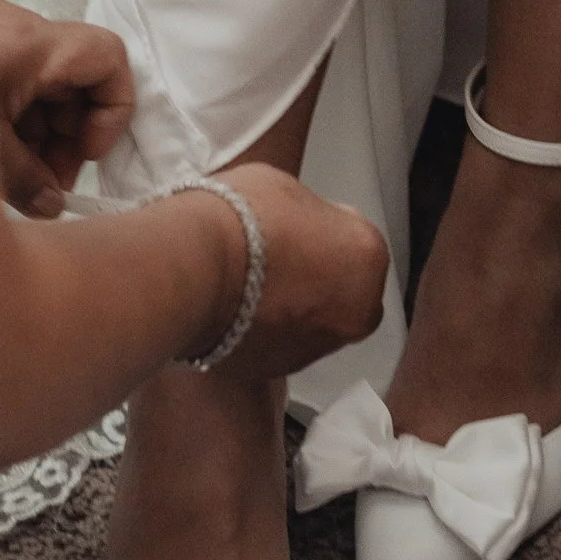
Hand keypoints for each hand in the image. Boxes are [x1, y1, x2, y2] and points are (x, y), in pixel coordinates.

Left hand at [0, 0, 134, 218]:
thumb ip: (23, 180)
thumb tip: (52, 207)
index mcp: (32, 46)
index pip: (108, 58)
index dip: (111, 108)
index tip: (86, 152)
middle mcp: (18, 32)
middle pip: (75, 80)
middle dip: (70, 136)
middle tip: (50, 182)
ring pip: (41, 87)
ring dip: (40, 134)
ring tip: (19, 178)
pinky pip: (11, 85)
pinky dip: (13, 120)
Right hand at [201, 164, 389, 380]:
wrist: (193, 269)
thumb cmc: (238, 220)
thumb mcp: (288, 189)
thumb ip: (310, 215)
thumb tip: (301, 226)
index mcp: (367, 256)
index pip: (355, 239)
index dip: (322, 229)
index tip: (296, 226)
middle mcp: (355, 310)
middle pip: (343, 289)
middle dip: (318, 276)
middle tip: (276, 257)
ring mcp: (318, 347)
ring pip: (313, 322)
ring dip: (292, 307)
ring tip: (249, 285)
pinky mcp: (279, 370)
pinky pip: (279, 345)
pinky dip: (265, 331)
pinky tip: (235, 309)